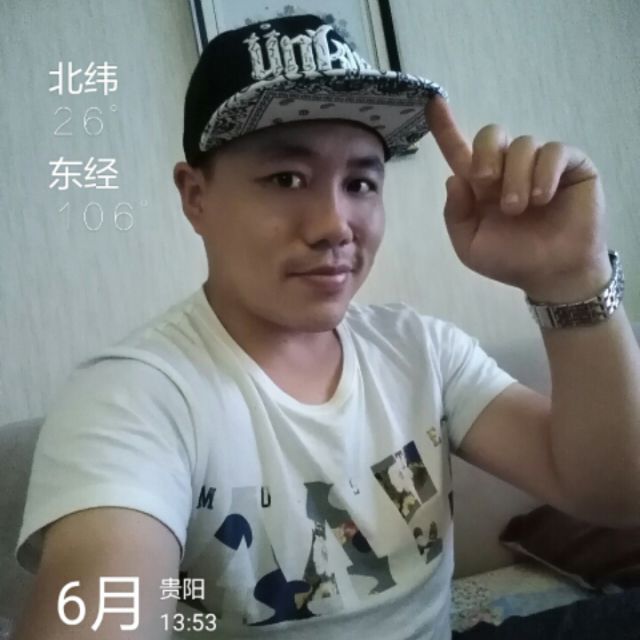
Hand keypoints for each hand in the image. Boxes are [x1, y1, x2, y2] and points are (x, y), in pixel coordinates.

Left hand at [425, 95, 610, 301]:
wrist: (552, 275)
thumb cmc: (511, 260)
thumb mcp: (470, 244)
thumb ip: (455, 213)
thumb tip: (453, 178)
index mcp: (480, 185)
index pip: (459, 150)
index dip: (445, 127)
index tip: (432, 102)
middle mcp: (508, 168)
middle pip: (491, 134)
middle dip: (486, 154)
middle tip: (487, 184)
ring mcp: (539, 164)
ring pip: (523, 144)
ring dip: (516, 178)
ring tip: (520, 208)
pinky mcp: (571, 165)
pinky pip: (553, 151)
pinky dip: (544, 173)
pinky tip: (542, 199)